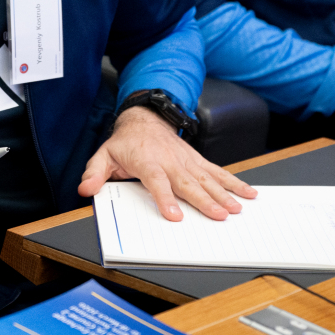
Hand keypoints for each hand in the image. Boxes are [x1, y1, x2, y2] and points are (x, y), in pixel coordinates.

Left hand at [78, 106, 255, 221]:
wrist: (144, 118)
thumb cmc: (125, 142)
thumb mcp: (103, 155)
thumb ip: (95, 173)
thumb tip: (85, 189)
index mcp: (147, 162)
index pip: (157, 181)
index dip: (165, 198)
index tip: (174, 216)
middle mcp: (170, 161)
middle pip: (188, 183)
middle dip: (205, 200)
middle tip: (219, 216)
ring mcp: (187, 160)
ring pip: (207, 178)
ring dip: (224, 194)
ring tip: (237, 208)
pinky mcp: (197, 160)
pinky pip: (217, 171)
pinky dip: (234, 182)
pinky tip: (248, 192)